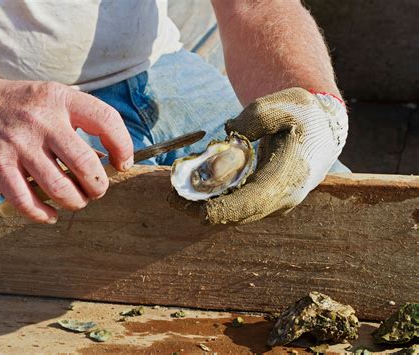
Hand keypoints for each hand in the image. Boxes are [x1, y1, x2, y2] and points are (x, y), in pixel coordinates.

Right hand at [0, 70, 132, 222]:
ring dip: (75, 202)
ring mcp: (19, 143)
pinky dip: (44, 215)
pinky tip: (51, 214)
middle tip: (97, 190)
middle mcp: (42, 120)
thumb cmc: (20, 105)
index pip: (107, 120)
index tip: (122, 163)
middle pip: (86, 165)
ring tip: (76, 201)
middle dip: (99, 186)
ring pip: (60, 188)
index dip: (123, 146)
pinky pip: (27, 201)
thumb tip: (109, 160)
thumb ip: (79, 122)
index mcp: (61, 99)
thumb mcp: (53, 99)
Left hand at [169, 87, 347, 223]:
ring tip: (176, 193)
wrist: (322, 130)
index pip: (249, 203)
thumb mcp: (283, 103)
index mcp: (286, 178)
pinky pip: (239, 207)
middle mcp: (281, 198)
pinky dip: (216, 201)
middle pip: (236, 214)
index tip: (191, 207)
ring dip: (205, 206)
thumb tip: (228, 134)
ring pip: (235, 214)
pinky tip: (195, 190)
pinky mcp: (267, 201)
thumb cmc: (302, 115)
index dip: (219, 209)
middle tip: (170, 196)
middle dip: (201, 209)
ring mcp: (275, 203)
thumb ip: (255, 117)